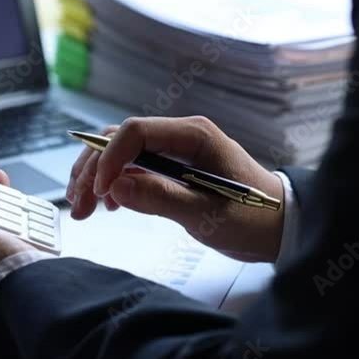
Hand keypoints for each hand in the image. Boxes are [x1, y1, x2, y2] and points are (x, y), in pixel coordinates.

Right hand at [67, 116, 284, 262]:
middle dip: (93, 170)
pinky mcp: (168, 169)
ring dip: (95, 177)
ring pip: (118, 153)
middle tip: (79, 206)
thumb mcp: (208, 214)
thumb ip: (162, 198)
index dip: (109, 158)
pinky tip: (108, 206)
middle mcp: (179, 137)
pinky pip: (129, 167)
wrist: (279, 227)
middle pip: (118, 140)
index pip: (135, 132)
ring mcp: (172, 152)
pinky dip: (111, 184)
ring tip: (82, 209)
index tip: (98, 192)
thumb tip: (117, 185)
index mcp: (193, 135)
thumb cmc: (253, 218)